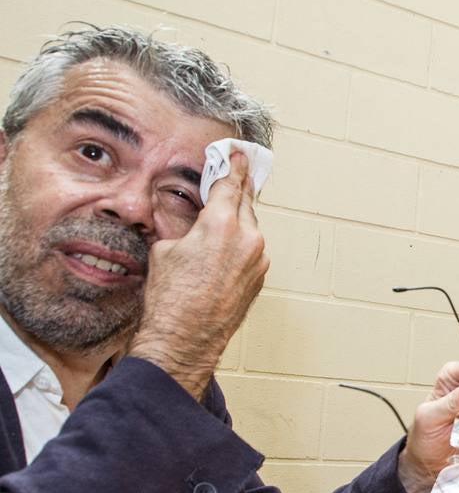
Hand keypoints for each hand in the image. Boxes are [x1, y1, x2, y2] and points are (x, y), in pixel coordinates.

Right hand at [128, 151, 266, 398]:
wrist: (185, 339)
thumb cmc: (171, 298)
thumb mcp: (165, 249)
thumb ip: (181, 225)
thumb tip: (184, 215)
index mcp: (222, 225)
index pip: (231, 184)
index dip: (233, 166)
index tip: (239, 153)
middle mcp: (248, 240)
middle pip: (245, 204)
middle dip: (238, 189)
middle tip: (235, 173)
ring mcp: (258, 260)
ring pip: (250, 228)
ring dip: (237, 219)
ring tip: (221, 215)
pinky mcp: (259, 278)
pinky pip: (251, 249)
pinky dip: (240, 241)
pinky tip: (224, 245)